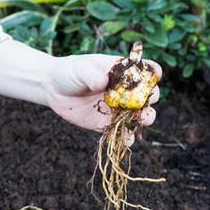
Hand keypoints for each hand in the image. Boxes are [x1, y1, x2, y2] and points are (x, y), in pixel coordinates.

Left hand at [0, 40, 162, 141]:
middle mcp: (122, 91)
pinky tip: (127, 140)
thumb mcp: (80, 69)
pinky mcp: (105, 123)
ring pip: (137, 116)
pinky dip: (125, 138)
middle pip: (145, 95)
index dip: (152, 72)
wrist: (53, 89)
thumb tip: (102, 82)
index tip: (156, 75)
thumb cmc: (69, 72)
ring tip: (143, 120)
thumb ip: (91, 75)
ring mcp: (116, 108)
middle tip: (148, 101)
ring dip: (144, 118)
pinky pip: (119, 132)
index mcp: (120, 72)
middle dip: (151, 98)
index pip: (142, 70)